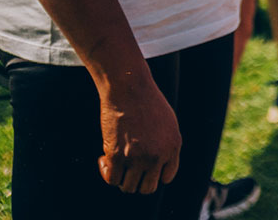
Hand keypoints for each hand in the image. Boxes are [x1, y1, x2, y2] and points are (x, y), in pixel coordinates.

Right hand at [97, 75, 180, 194]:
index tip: (143, 165)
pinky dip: (106, 173)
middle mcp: (158, 156)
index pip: (166, 177)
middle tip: (127, 166)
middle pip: (147, 188)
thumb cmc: (146, 102)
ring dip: (121, 178)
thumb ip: (164, 144)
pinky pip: (111, 179)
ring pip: (128, 187)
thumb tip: (154, 165)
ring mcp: (137, 158)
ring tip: (116, 161)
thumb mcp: (167, 123)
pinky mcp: (116, 155)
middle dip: (137, 180)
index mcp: (173, 147)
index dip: (153, 174)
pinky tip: (104, 158)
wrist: (129, 88)